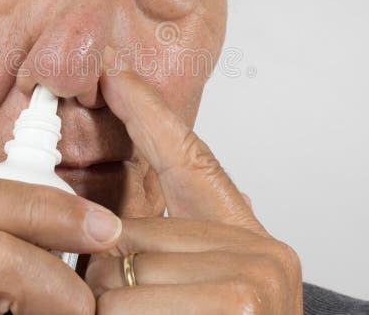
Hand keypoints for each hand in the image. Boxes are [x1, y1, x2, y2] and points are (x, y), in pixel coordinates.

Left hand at [85, 46, 301, 313]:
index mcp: (250, 245)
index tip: (115, 76)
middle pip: (127, 240)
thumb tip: (107, 236)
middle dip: (106, 284)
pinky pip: (128, 305)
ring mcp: (255, 286)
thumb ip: (169, 257)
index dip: (150, 116)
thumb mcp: (200, 294)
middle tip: (131, 310)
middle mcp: (262, 256)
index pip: (192, 162)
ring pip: (116, 280)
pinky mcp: (241, 307)